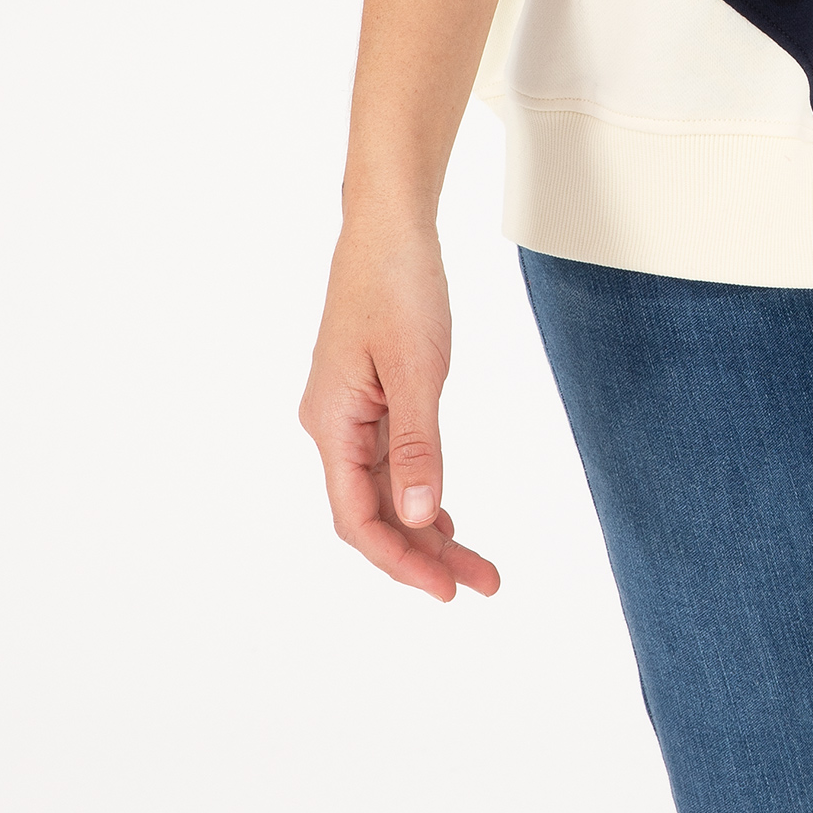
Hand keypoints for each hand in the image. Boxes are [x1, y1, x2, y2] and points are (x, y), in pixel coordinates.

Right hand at [299, 222, 499, 602]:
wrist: (388, 223)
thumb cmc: (396, 284)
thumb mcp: (417, 369)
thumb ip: (418, 446)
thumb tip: (422, 517)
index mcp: (331, 422)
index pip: (358, 517)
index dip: (401, 560)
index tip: (447, 588)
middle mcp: (332, 424)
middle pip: (373, 512)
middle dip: (424, 554)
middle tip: (482, 584)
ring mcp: (349, 411)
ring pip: (385, 489)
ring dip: (428, 527)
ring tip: (477, 564)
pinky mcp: (369, 396)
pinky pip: (390, 460)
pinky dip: (420, 490)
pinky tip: (447, 517)